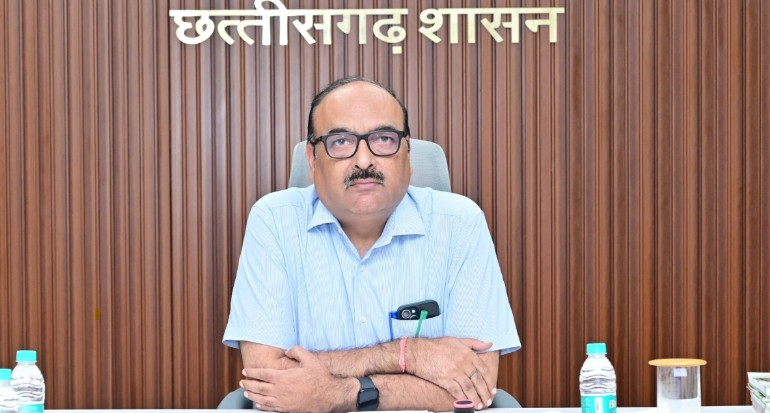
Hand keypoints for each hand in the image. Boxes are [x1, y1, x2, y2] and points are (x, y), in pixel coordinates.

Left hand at [241, 346, 356, 412]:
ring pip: (262, 398)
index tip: (245, 371)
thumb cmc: (319, 378)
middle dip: (248, 384)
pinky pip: (270, 408)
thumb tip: (287, 350)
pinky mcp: (287, 409)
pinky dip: (261, 406)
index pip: (262, 374)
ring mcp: (282, 401)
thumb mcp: (309, 359)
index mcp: (283, 377)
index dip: (252, 372)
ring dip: (252, 395)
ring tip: (246, 392)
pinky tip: (258, 404)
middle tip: (242, 382)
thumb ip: (296, 351)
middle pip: (258, 387)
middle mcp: (280, 390)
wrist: (328, 396)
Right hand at [408, 337, 494, 408]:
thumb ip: (474, 343)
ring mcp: (453, 372)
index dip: (489, 381)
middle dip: (484, 392)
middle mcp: (462, 363)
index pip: (483, 369)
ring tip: (479, 404)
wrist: (418, 352)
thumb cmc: (436, 346)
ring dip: (476, 398)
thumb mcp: (457, 340)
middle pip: (478, 380)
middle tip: (488, 400)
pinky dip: (463, 398)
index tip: (492, 389)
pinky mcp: (444, 380)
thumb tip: (489, 344)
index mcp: (467, 353)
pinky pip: (457, 391)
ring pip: (469, 388)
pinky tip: (467, 403)